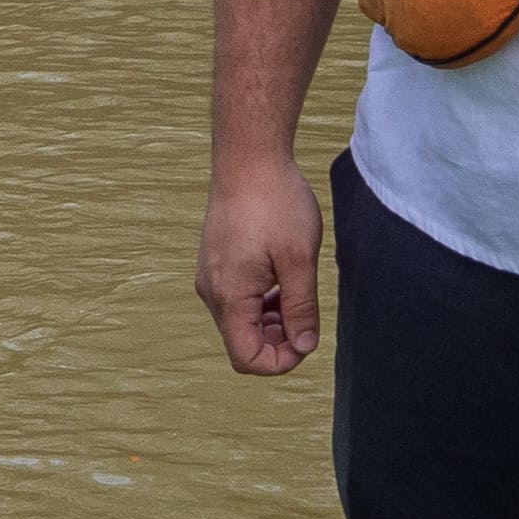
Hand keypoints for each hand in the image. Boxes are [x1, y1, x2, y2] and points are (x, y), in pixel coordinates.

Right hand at [197, 149, 324, 375]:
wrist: (248, 156)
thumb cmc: (275, 202)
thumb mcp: (299, 259)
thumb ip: (301, 308)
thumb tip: (305, 346)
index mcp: (229, 296)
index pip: (247, 358)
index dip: (281, 361)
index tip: (308, 339)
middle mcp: (211, 291)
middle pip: (242, 343)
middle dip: (278, 341)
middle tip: (308, 317)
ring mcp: (210, 276)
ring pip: (241, 322)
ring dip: (272, 322)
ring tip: (298, 294)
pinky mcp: (215, 263)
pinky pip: (237, 300)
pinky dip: (262, 303)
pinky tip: (283, 280)